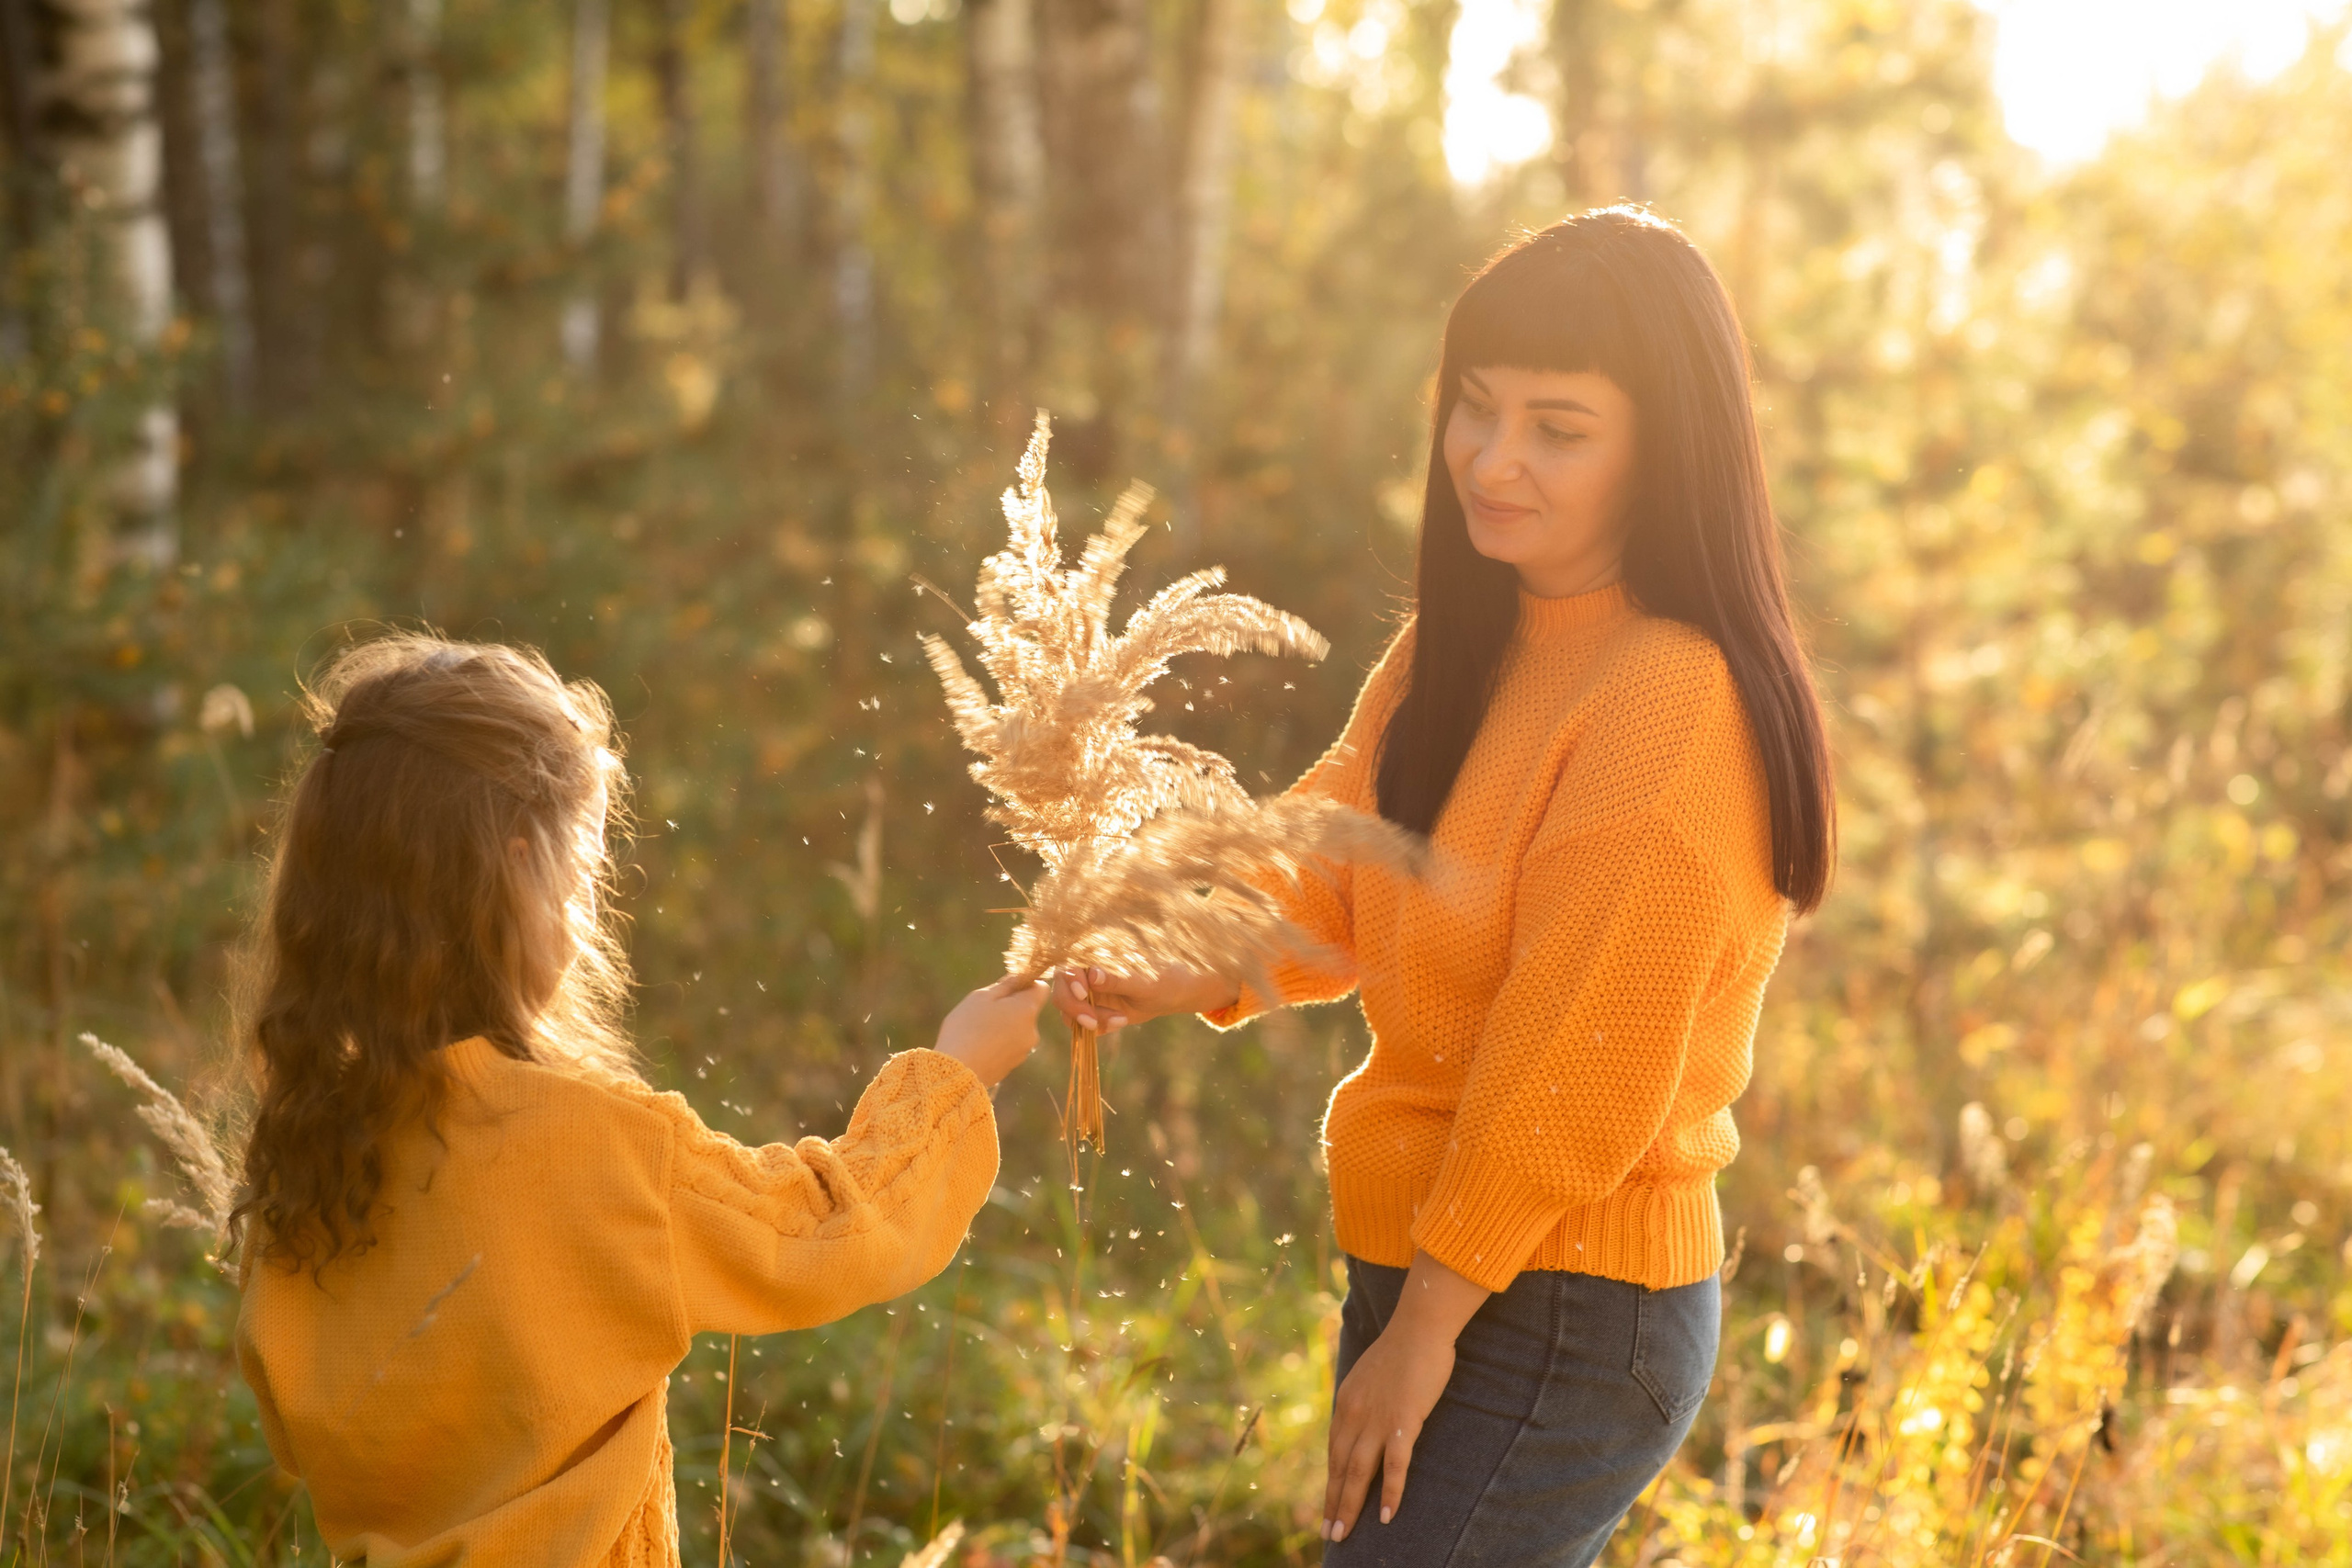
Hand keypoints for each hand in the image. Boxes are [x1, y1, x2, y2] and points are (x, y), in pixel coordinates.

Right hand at [933, 976, 1048, 1085]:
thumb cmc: (967, 1028)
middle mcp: (1032, 1030)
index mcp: (1027, 1009)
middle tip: (984, 1010)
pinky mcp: (1014, 1064)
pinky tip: (980, 1045)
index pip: (1041, 988)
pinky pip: (1011, 1045)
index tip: (1007, 986)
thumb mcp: (982, 997)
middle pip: (1028, 1010)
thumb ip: (1006, 985)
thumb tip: (1020, 976)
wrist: (958, 1072)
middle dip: (1011, 1006)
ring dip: (1005, 1025)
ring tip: (978, 1030)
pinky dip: (1000, 1042)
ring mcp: (1025, 1050)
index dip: (1026, 983)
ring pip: (1019, 1028)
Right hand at [1052, 964, 1239, 1035]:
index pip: (1067, 966)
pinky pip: (1080, 1023)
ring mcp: (1086, 992)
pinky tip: (1120, 1021)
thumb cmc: (1163, 978)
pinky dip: (1097, 1027)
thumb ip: (1117, 978)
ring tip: (1120, 1021)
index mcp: (1095, 955)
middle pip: (1061, 991)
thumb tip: (1093, 974)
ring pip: (1068, 1010)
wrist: (1174, 993)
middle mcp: (1085, 972)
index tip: (1084, 994)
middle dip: (1075, 1009)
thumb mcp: (1144, 980)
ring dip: (1089, 1020)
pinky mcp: (1091, 1009)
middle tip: (1094, 1023)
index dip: (1070, 981)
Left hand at [1322, 1253, 1489, 1542]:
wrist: (1419, 1326)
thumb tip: (1362, 1421)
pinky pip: (1395, 1464)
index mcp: (1345, 1402)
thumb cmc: (1402, 1349)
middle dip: (1333, 1503)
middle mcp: (1354, 1414)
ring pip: (1358, 1472)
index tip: (1328, 1505)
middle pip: (1340, 1467)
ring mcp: (1377, 1419)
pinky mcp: (1404, 1421)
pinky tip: (1385, 1515)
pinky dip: (1389, 1491)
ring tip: (1343, 1533)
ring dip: (1350, 1506)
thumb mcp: (1370, 1376)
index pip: (1334, 1451)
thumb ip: (1363, 1400)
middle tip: (1328, 1534)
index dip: (1331, 1480)